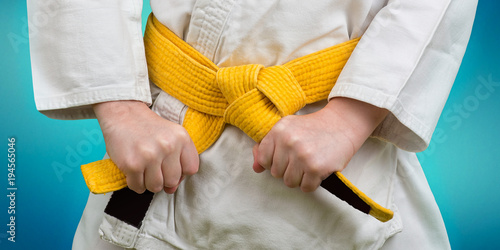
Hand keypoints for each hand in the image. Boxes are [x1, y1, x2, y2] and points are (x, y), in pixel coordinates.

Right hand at [93, 100, 198, 193]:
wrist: (122, 113)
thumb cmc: (148, 128)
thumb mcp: (171, 135)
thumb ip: (177, 161)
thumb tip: (171, 189)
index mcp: (182, 138)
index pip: (191, 169)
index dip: (181, 172)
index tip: (171, 166)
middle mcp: (168, 146)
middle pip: (173, 181)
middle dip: (163, 178)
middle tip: (154, 167)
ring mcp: (150, 156)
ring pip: (156, 187)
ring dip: (149, 182)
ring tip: (144, 169)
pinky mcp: (132, 164)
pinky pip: (138, 187)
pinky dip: (135, 183)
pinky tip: (134, 171)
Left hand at [252, 97, 387, 191]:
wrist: (342, 124)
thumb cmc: (312, 128)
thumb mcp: (287, 129)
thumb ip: (267, 147)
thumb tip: (256, 168)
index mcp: (278, 130)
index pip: (262, 159)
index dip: (273, 161)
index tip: (284, 157)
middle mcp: (288, 142)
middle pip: (276, 173)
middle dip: (288, 170)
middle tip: (301, 159)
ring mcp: (302, 156)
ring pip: (289, 182)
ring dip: (299, 178)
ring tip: (309, 164)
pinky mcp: (316, 168)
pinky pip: (305, 188)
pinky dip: (311, 183)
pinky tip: (317, 171)